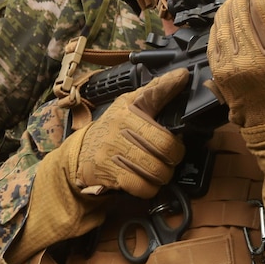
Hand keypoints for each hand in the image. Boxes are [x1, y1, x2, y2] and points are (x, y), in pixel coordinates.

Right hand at [62, 68, 188, 197]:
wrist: (80, 154)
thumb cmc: (113, 128)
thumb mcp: (130, 104)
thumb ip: (156, 91)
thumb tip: (181, 75)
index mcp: (128, 109)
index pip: (157, 102)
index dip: (173, 101)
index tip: (183, 97)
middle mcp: (120, 128)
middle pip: (166, 147)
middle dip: (174, 156)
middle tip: (171, 156)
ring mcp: (114, 151)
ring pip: (157, 170)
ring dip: (163, 174)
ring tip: (159, 169)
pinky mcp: (110, 174)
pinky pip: (143, 187)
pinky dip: (150, 188)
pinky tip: (146, 181)